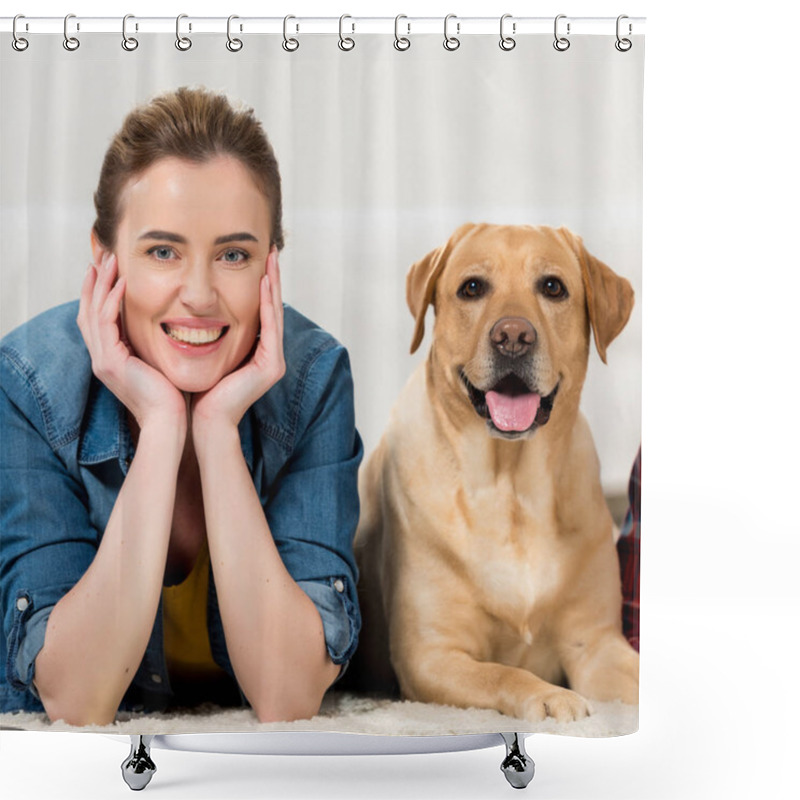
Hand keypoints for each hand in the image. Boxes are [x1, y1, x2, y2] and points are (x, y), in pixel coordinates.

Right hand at [77, 254, 186, 430]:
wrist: (168, 421)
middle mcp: (101, 359)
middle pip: (88, 312)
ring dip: (101, 284)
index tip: (106, 272)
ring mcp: (103, 361)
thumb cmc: (171, 397)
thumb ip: (153, 348)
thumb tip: (166, 329)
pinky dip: (113, 301)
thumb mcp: (158, 365)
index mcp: (110, 361)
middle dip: (94, 283)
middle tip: (101, 257)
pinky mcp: (111, 362)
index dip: (98, 295)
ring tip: (110, 261)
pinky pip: (106, 323)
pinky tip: (123, 283)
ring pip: (93, 313)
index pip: (97, 321)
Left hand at [191, 249, 284, 436]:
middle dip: (273, 278)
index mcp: (258, 352)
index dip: (262, 284)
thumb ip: (211, 336)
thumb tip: (195, 314)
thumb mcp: (207, 355)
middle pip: (272, 308)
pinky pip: (270, 327)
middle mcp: (270, 354)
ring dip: (274, 283)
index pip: (261, 311)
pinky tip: (264, 282)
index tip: (259, 260)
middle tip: (272, 250)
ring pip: (274, 313)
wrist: (206, 421)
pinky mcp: (272, 365)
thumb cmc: (201, 392)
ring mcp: (275, 360)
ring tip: (272, 258)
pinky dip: (267, 303)